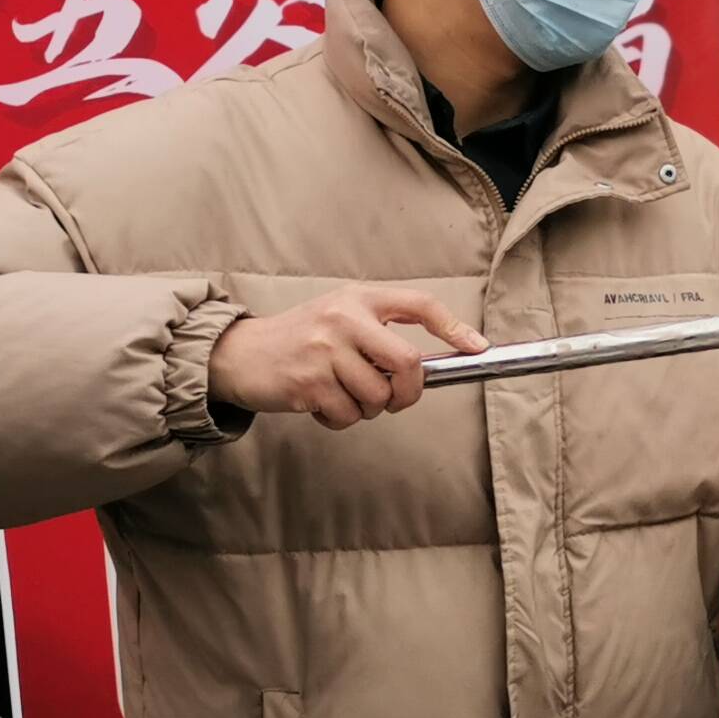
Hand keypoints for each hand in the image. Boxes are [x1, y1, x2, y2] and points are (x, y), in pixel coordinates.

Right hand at [210, 287, 485, 428]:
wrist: (241, 354)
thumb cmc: (302, 339)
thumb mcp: (341, 317)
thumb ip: (380, 332)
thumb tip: (429, 364)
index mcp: (359, 298)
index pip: (419, 305)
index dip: (454, 328)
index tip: (477, 348)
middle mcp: (344, 318)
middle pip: (409, 363)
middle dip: (409, 392)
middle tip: (396, 399)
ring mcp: (325, 351)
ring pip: (379, 397)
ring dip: (367, 408)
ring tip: (342, 394)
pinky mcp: (308, 383)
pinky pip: (349, 415)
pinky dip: (341, 419)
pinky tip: (321, 403)